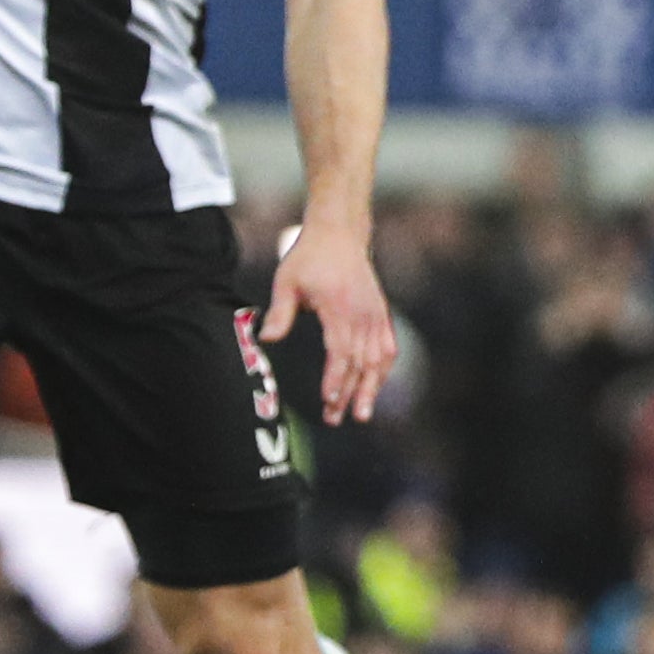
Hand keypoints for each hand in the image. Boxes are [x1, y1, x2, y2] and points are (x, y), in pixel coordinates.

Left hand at [268, 215, 398, 423]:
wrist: (340, 234)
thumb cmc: (309, 258)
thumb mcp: (287, 280)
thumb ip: (280, 312)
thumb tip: (266, 339)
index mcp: (339, 307)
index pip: (341, 350)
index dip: (336, 377)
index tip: (329, 398)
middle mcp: (363, 314)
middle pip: (360, 362)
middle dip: (349, 394)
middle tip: (335, 419)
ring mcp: (375, 315)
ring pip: (378, 360)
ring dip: (371, 388)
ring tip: (361, 414)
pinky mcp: (380, 314)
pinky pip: (387, 348)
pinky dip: (383, 370)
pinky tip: (375, 388)